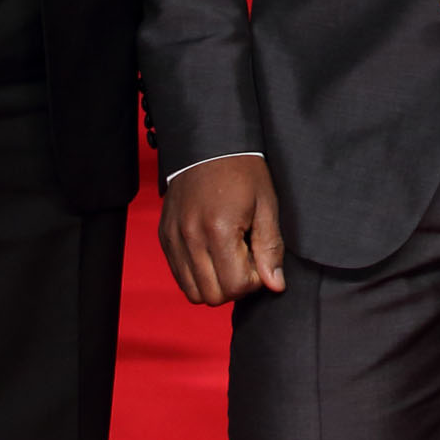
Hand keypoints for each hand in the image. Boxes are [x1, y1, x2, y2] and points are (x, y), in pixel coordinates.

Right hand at [159, 154, 286, 304]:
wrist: (209, 143)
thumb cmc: (243, 170)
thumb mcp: (266, 205)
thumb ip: (270, 248)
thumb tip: (275, 285)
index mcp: (219, 229)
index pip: (236, 286)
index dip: (255, 280)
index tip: (259, 257)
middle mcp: (190, 237)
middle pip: (213, 296)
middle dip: (235, 285)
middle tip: (245, 258)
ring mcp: (174, 239)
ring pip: (193, 292)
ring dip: (215, 283)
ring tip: (228, 256)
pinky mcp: (165, 237)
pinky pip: (179, 276)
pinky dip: (197, 275)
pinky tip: (212, 252)